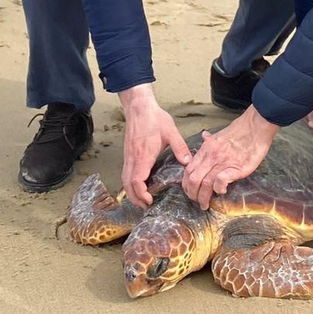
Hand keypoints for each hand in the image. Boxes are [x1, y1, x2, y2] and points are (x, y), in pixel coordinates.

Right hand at [118, 85, 191, 208]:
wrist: (139, 107)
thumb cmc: (154, 118)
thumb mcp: (171, 132)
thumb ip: (180, 148)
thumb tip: (188, 163)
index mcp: (143, 155)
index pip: (137, 180)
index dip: (141, 193)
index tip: (150, 200)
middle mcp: (133, 158)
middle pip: (128, 185)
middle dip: (135, 198)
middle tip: (147, 206)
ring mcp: (128, 156)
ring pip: (124, 180)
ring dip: (131, 193)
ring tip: (142, 201)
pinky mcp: (127, 154)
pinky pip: (125, 173)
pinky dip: (129, 184)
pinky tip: (138, 186)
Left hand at [181, 107, 278, 208]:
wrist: (255, 126)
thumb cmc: (239, 131)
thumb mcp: (219, 134)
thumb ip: (210, 139)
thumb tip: (204, 136)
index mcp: (206, 149)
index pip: (189, 170)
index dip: (186, 184)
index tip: (190, 191)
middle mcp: (211, 156)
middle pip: (194, 179)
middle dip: (192, 194)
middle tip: (197, 201)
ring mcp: (222, 162)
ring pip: (205, 183)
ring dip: (203, 197)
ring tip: (205, 204)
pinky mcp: (236, 168)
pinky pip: (220, 181)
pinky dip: (219, 189)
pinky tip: (222, 192)